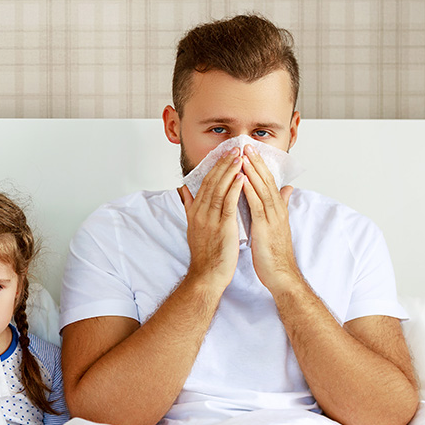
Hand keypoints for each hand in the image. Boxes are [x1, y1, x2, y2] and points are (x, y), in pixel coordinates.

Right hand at [177, 146, 243, 293]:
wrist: (206, 275)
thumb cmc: (205, 254)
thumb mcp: (193, 226)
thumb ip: (189, 206)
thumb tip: (183, 190)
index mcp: (195, 212)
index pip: (204, 183)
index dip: (214, 167)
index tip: (224, 154)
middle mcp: (200, 213)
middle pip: (211, 182)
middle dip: (223, 164)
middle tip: (234, 149)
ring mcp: (210, 219)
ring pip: (219, 189)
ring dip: (230, 171)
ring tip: (240, 157)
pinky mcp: (222, 227)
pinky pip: (228, 204)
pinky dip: (234, 189)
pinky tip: (241, 177)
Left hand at [240, 144, 304, 296]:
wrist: (280, 274)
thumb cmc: (274, 253)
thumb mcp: (276, 225)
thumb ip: (279, 206)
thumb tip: (286, 190)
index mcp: (276, 209)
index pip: (268, 182)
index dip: (259, 166)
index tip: (250, 151)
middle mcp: (276, 210)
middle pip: (266, 181)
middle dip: (255, 162)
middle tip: (246, 145)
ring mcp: (271, 218)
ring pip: (262, 189)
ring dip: (252, 171)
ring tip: (243, 155)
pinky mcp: (265, 228)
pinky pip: (256, 206)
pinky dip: (249, 191)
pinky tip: (241, 180)